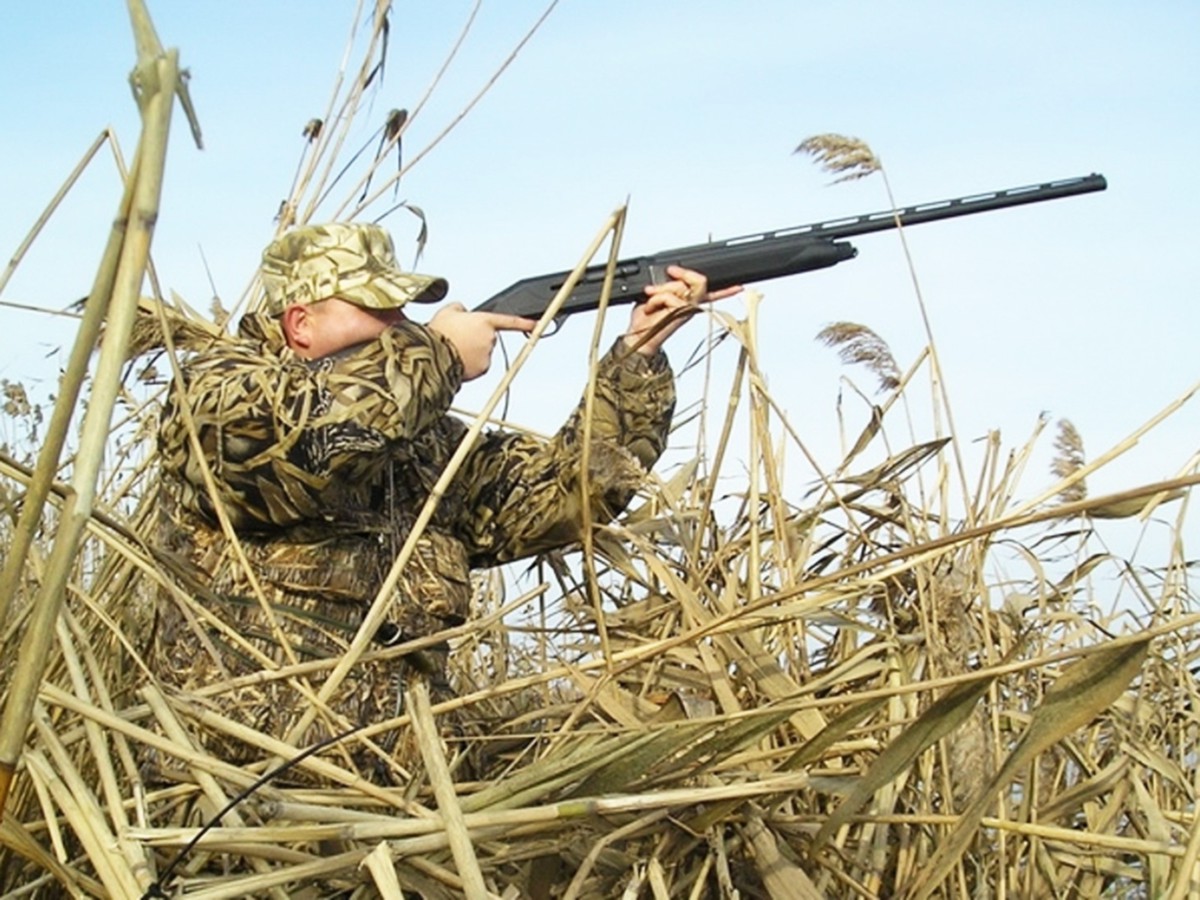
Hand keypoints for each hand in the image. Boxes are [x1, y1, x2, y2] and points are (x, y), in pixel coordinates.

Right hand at [427, 303, 534, 379]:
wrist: (431, 357)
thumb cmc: (439, 334)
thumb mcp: (447, 311)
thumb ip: (460, 308)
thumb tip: (463, 311)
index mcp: (484, 321)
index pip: (510, 321)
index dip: (524, 323)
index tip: (536, 325)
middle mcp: (490, 338)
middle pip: (487, 338)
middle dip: (475, 338)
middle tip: (457, 338)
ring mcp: (487, 355)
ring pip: (481, 352)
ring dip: (470, 351)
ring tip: (453, 349)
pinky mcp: (482, 369)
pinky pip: (477, 365)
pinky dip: (469, 363)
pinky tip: (456, 359)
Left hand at [623, 265, 742, 355]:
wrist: (637, 336)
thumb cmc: (646, 317)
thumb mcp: (657, 293)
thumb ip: (667, 283)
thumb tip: (670, 272)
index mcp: (689, 301)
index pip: (712, 292)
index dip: (727, 289)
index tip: (739, 287)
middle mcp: (691, 306)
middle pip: (700, 280)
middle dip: (682, 272)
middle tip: (669, 272)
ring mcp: (686, 311)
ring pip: (682, 286)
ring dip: (661, 289)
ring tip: (651, 297)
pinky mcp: (678, 315)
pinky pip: (669, 297)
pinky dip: (655, 299)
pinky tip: (651, 308)